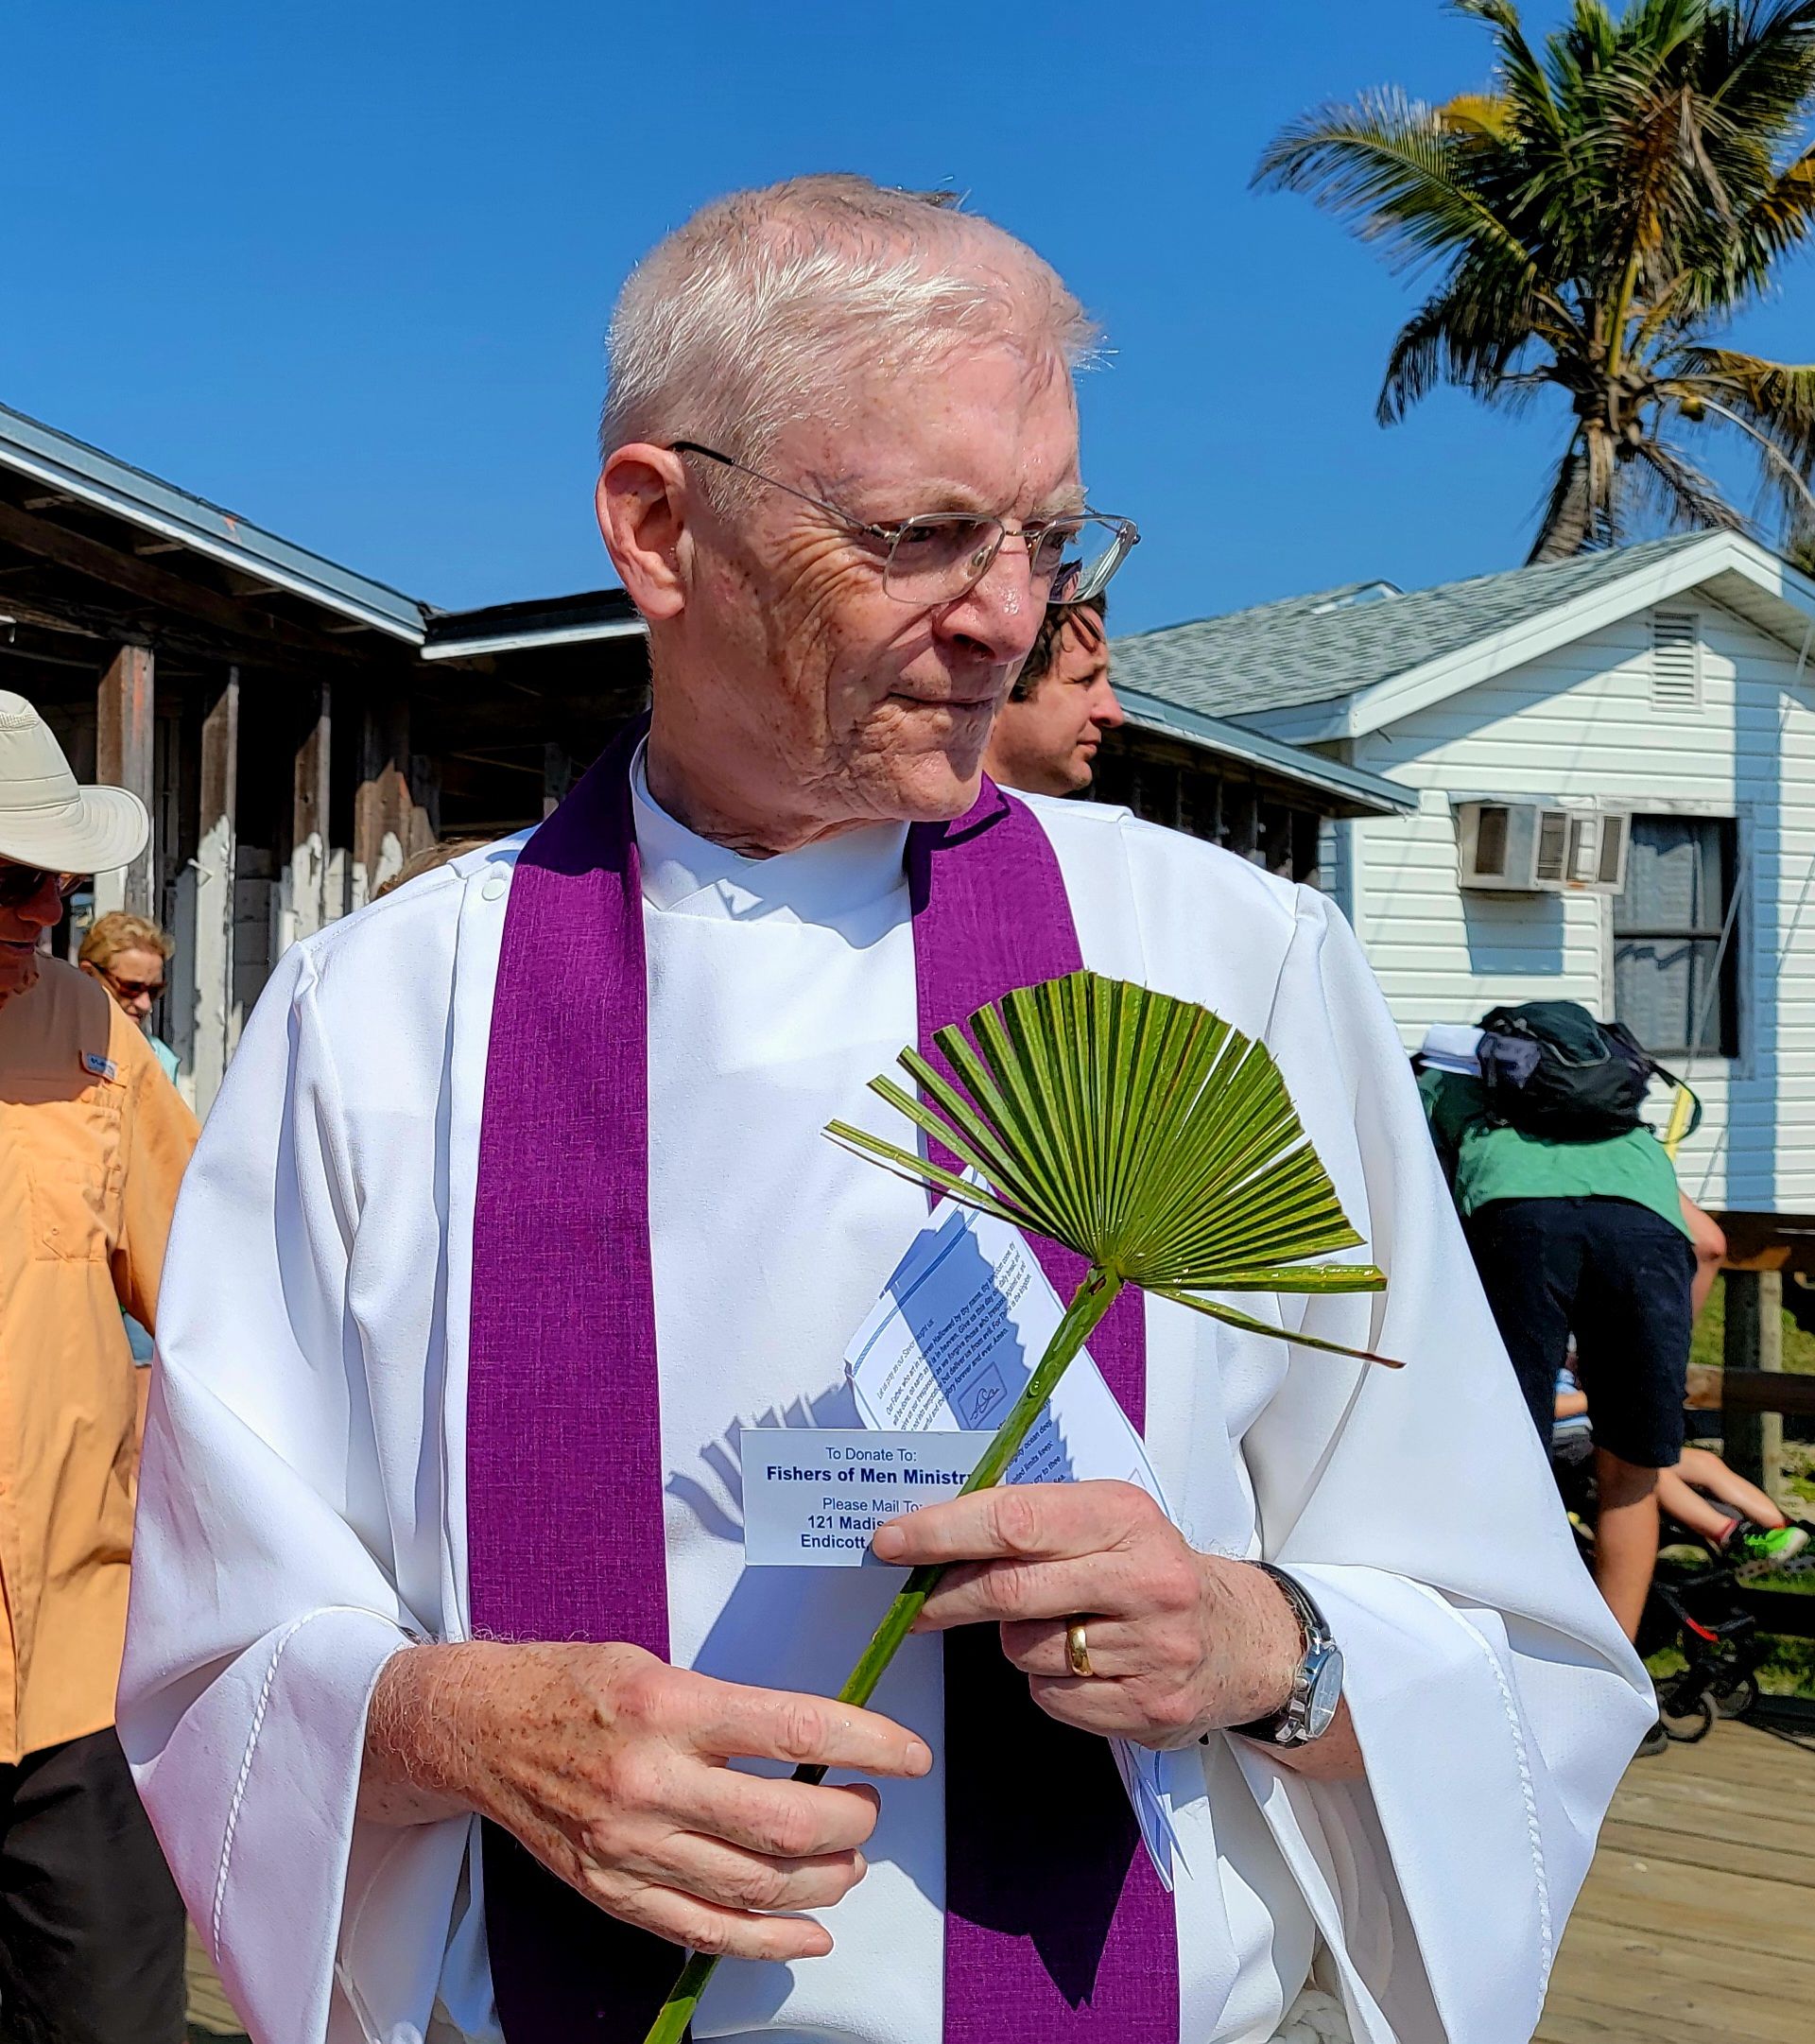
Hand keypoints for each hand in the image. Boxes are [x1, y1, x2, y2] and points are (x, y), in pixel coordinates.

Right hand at [360, 1640, 931, 1959]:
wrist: (479, 1728)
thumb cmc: (574, 1683)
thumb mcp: (658, 1664)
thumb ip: (730, 1706)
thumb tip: (813, 1743)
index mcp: (670, 1708)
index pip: (794, 1732)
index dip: (867, 1746)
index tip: (910, 1755)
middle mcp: (652, 1783)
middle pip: (785, 1825)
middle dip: (853, 1823)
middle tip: (871, 1808)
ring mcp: (631, 1848)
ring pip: (756, 1887)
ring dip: (824, 1882)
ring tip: (849, 1861)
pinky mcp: (614, 1892)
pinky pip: (706, 1933)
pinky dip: (770, 1943)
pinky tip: (810, 1933)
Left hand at [871, 1480, 1301, 1749]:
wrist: (1245, 1640)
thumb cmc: (1152, 1570)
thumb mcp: (1108, 1522)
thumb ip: (1034, 1520)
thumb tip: (933, 1528)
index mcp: (1124, 1515)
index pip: (1014, 1520)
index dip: (943, 1532)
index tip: (892, 1541)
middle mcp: (1144, 1576)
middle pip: (1009, 1590)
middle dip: (946, 1598)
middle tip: (913, 1604)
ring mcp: (1151, 1647)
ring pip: (1025, 1649)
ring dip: (1014, 1642)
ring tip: (1055, 1628)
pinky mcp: (1148, 1706)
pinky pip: (1053, 1697)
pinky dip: (1047, 1683)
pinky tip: (1082, 1665)